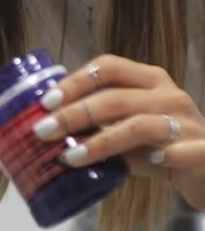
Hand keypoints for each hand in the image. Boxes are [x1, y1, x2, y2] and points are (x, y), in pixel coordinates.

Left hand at [32, 54, 204, 210]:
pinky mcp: (204, 150)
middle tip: (43, 132)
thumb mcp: (125, 127)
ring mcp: (187, 122)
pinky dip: (163, 156)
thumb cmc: (158, 144)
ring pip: (140, 125)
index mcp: (148, 80)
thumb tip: (46, 128)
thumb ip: (96, 122)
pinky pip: (182, 150)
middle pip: (115, 98)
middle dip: (74, 114)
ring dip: (101, 142)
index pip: (109, 67)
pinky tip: (143, 163)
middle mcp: (168, 95)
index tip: (46, 102)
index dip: (76, 81)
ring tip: (70, 157)